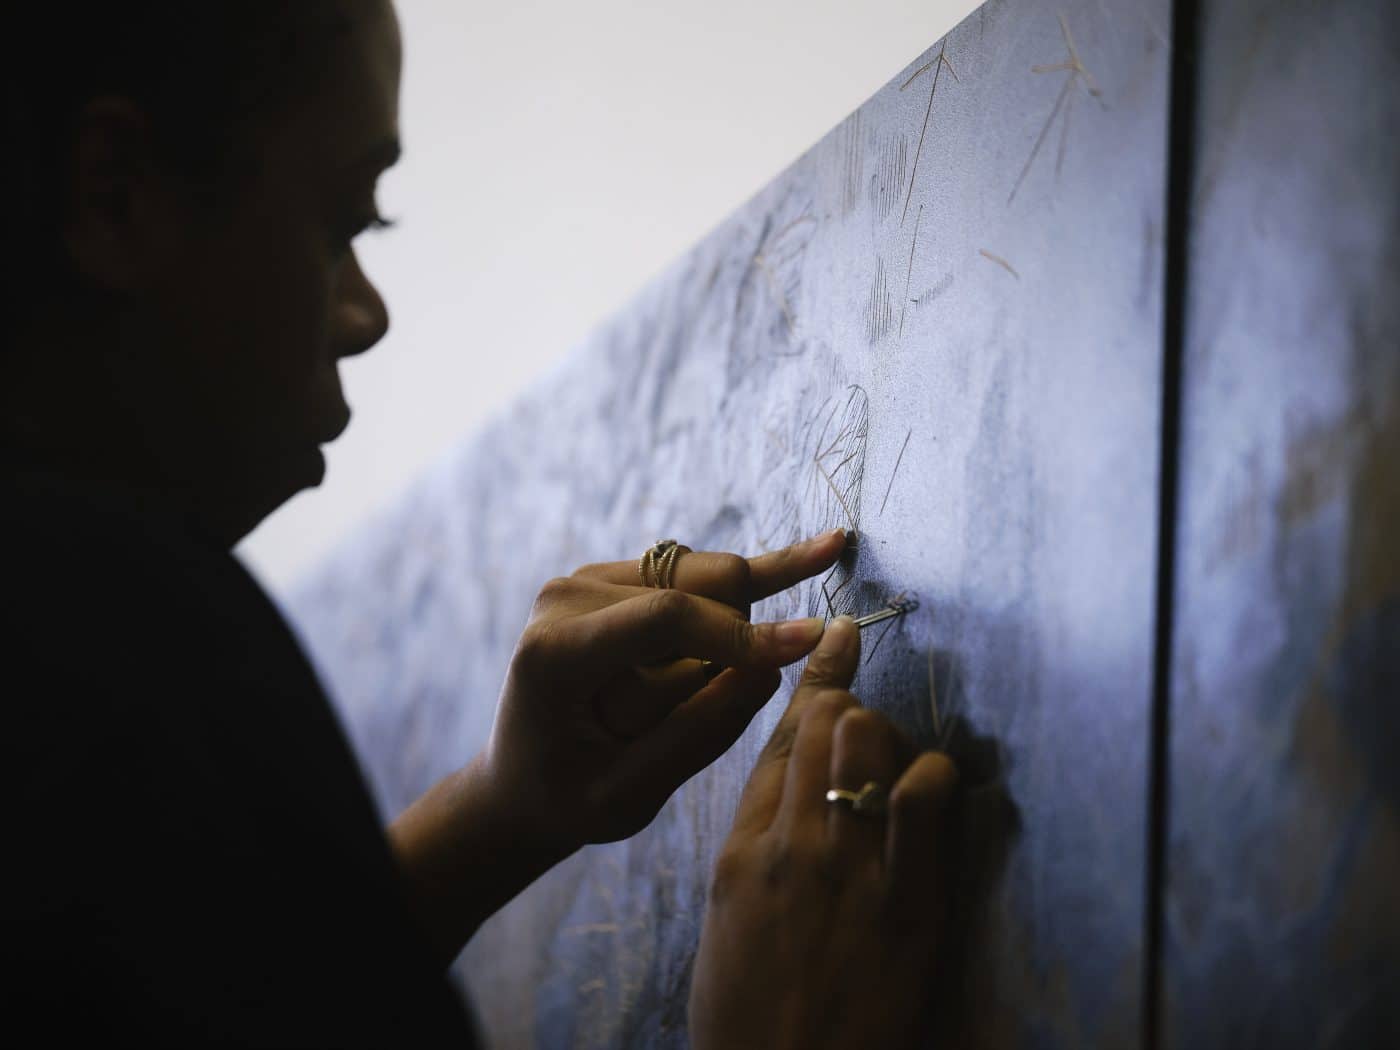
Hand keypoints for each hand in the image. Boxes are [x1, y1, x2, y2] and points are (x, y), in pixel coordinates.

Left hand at [481, 529, 850, 853]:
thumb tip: (775, 668)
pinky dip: (764, 575)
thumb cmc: (570, 800)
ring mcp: (590, 579)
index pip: (666, 617)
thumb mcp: (630, 794)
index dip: (740, 632)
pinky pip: (703, 577)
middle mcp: (567, 597)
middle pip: (696, 586)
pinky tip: (828, 547)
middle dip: (730, 644)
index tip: (808, 646)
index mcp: (556, 652)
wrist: (522, 785)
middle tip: (697, 714)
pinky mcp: (619, 578)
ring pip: (711, 580)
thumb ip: (700, 732)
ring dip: (725, 638)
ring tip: (676, 703)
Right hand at [689, 616, 958, 1049]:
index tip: (839, 636)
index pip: (779, 740)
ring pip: (867, 742)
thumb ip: (756, 848)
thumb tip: (789, 795)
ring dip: (890, 736)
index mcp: (742, 852)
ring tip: (897, 766)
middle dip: (853, 706)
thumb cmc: (747, 1013)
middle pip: (825, 725)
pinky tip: (934, 787)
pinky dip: (933, 776)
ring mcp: (847, 872)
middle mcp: (790, 847)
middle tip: (869, 726)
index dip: (813, 679)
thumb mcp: (728, 921)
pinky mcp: (907, 905)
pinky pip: (921, 800)